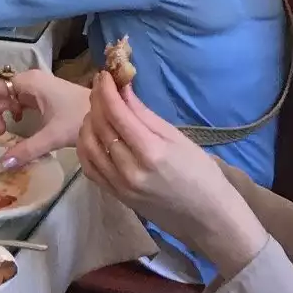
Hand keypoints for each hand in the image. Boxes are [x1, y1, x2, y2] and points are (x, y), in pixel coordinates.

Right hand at [0, 68, 88, 165]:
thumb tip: (2, 164)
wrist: (108, 113)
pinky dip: (10, 114)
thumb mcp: (52, 135)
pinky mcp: (43, 97)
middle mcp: (29, 81)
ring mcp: (36, 88)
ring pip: (6, 99)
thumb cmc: (80, 117)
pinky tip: (14, 127)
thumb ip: (26, 150)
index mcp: (28, 83)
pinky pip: (17, 102)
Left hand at [76, 73, 265, 274]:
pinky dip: (85, 146)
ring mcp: (119, 185)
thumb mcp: (177, 138)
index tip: (104, 74)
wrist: (207, 218)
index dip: (106, 90)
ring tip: (99, 110)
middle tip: (102, 88)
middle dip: (97, 101)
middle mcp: (130, 170)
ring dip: (88, 122)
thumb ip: (144, 115)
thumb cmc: (201, 174)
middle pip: (100, 126)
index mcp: (151, 152)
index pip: (117, 113)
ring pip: (88, 145)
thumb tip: (122, 89)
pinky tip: (93, 134)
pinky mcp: (115, 196)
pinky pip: (89, 167)